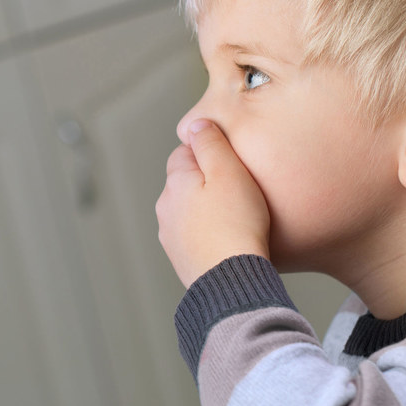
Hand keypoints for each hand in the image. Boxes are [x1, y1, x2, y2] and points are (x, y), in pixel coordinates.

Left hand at [156, 120, 271, 286]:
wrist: (232, 281)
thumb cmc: (236, 224)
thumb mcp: (229, 171)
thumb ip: (210, 143)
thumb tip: (195, 124)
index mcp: (175, 182)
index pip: (184, 153)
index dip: (210, 155)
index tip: (233, 165)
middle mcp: (166, 208)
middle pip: (187, 183)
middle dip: (209, 184)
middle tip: (240, 193)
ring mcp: (171, 237)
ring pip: (190, 211)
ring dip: (208, 211)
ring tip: (239, 220)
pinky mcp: (182, 260)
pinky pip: (196, 237)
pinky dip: (209, 235)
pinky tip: (231, 242)